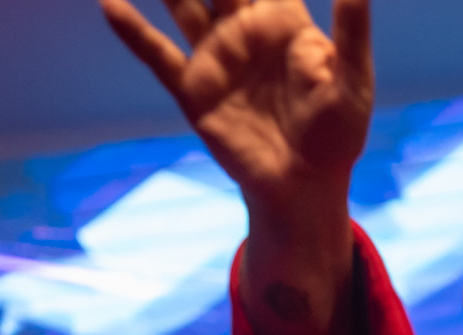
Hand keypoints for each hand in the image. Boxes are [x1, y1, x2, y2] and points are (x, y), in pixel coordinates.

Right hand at [100, 0, 371, 214]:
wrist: (303, 187)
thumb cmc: (337, 135)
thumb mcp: (352, 81)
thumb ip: (352, 29)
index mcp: (283, 20)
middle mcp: (243, 29)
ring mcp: (215, 57)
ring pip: (180, 0)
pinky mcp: (194, 91)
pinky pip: (157, 55)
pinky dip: (133, 31)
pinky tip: (110, 3)